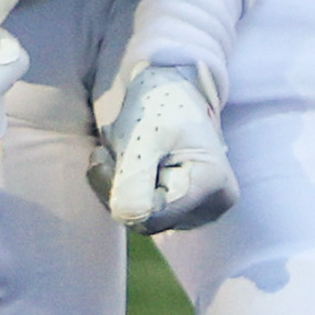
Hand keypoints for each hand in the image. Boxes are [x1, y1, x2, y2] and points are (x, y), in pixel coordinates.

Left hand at [99, 63, 235, 232]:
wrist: (170, 93)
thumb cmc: (161, 106)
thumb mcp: (144, 134)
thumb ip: (134, 176)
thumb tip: (126, 218)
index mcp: (213, 184)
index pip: (153, 215)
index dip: (119, 191)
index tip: (101, 155)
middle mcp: (212, 206)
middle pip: (146, 221)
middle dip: (115, 187)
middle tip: (101, 151)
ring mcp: (199, 212)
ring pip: (140, 219)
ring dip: (116, 187)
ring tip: (116, 152)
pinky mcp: (182, 211)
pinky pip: (142, 214)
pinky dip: (123, 190)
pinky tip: (126, 165)